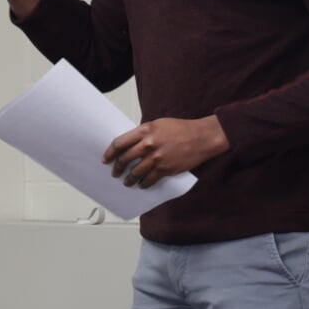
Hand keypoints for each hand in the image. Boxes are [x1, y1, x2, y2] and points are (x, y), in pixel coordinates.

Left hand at [104, 116, 228, 187]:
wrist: (202, 137)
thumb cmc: (181, 129)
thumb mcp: (158, 124)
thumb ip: (143, 134)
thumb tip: (130, 144)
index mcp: (145, 130)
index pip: (120, 143)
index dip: (110, 153)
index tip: (106, 159)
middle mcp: (148, 144)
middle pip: (125, 159)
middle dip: (117, 168)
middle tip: (115, 172)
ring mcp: (156, 158)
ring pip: (135, 172)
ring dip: (129, 179)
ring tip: (127, 182)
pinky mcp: (165, 169)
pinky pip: (149, 179)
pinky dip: (143, 184)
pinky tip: (141, 185)